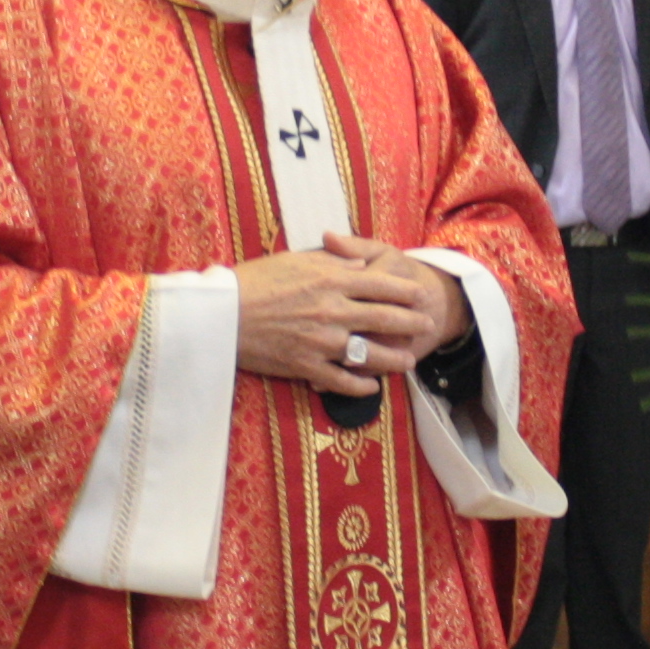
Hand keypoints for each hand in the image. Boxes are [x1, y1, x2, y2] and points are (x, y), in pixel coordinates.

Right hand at [233, 237, 449, 397]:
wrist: (221, 314)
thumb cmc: (254, 280)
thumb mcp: (296, 260)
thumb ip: (332, 262)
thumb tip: (359, 265)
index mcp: (331, 280)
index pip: (380, 284)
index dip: (405, 290)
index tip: (420, 293)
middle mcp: (333, 310)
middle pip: (384, 317)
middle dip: (411, 322)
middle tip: (428, 325)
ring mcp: (322, 341)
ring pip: (370, 354)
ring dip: (393, 359)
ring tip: (407, 362)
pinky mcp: (306, 366)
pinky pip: (342, 380)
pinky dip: (360, 385)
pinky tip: (371, 388)